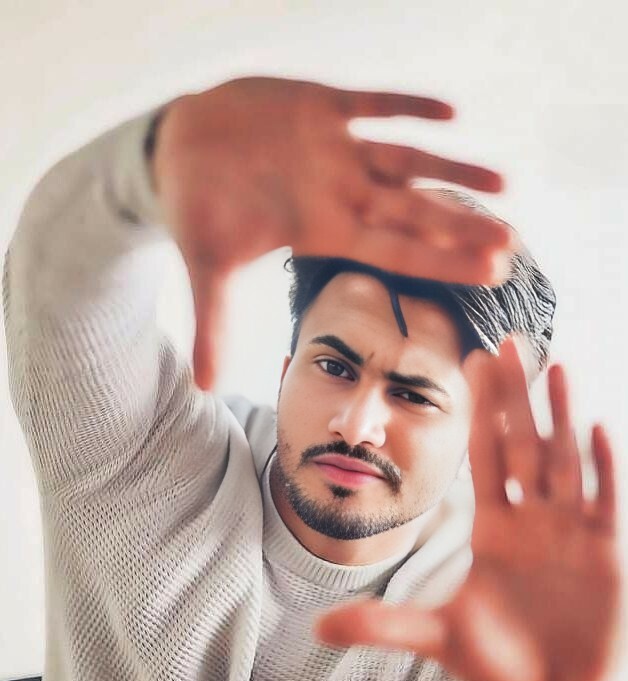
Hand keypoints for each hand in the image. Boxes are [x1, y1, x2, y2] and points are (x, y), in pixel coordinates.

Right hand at [151, 76, 514, 389]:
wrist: (179, 149)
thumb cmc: (198, 211)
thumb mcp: (207, 270)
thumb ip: (212, 325)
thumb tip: (203, 386)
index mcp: (321, 231)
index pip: (393, 252)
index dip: (442, 262)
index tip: (490, 275)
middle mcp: (338, 194)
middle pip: (413, 212)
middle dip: (461, 227)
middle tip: (513, 243)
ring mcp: (334, 150)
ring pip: (406, 160)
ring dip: (452, 170)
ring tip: (502, 182)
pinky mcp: (319, 105)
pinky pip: (371, 104)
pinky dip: (406, 105)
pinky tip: (450, 112)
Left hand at [317, 338, 624, 680]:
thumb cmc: (495, 663)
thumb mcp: (434, 638)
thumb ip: (381, 626)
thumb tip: (315, 628)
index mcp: (492, 530)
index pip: (484, 459)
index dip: (478, 413)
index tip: (469, 363)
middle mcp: (530, 521)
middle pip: (522, 445)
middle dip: (515, 397)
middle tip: (507, 342)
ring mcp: (569, 533)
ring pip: (564, 460)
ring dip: (560, 415)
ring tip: (556, 366)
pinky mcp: (604, 553)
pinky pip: (604, 499)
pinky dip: (602, 466)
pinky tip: (597, 427)